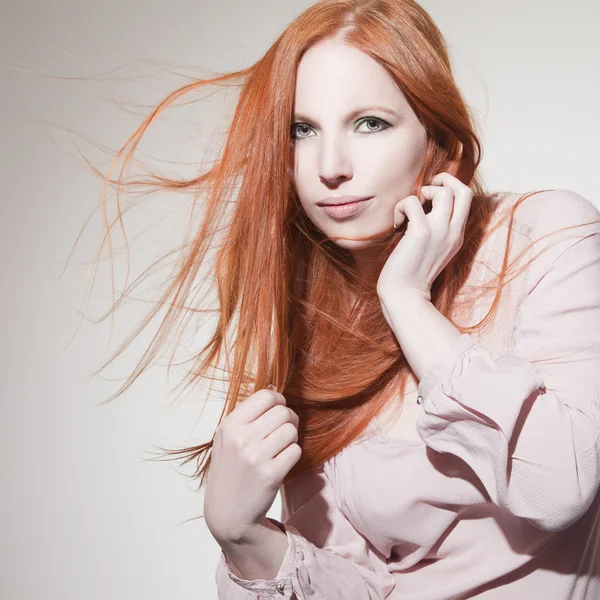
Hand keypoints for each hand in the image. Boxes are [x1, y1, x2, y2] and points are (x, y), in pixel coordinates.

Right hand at [204, 386, 301, 544]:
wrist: (227, 512)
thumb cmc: (230, 469)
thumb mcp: (227, 438)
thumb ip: (248, 415)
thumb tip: (275, 391)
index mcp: (230, 425)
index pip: (266, 396)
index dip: (278, 401)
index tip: (277, 411)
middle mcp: (241, 439)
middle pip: (283, 412)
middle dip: (288, 419)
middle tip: (282, 430)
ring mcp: (256, 457)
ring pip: (291, 430)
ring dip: (291, 438)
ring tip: (280, 447)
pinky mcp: (271, 475)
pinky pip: (295, 451)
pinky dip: (292, 455)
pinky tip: (281, 462)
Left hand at [376, 172, 472, 304]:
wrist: (404, 295)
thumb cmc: (410, 273)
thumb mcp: (430, 249)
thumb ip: (434, 230)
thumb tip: (421, 207)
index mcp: (456, 236)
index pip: (466, 199)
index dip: (450, 187)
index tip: (429, 195)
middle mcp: (453, 232)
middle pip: (465, 191)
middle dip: (445, 180)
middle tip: (424, 190)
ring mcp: (439, 232)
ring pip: (444, 192)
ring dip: (422, 192)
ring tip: (408, 210)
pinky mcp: (421, 233)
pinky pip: (413, 202)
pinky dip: (401, 207)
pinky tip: (397, 224)